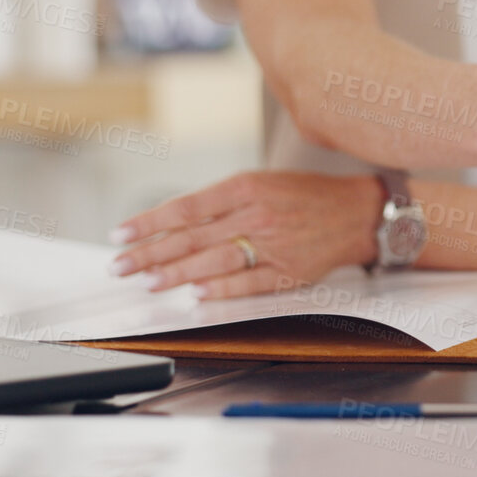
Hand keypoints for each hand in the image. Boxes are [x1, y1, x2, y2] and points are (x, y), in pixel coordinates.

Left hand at [109, 171, 384, 297]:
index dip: (149, 222)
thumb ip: (219, 202)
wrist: (357, 212)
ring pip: (214, 260)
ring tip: (149, 282)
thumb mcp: (261, 183)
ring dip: (177, 273)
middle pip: (192, 236)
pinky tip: (198, 294)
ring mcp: (272, 244)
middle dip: (150, 253)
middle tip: (120, 266)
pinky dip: (222, 289)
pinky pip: (249, 282)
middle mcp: (255, 214)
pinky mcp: (288, 270)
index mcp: (245, 188)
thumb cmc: (305, 196)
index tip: (120, 234)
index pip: (185, 207)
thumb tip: (174, 223)